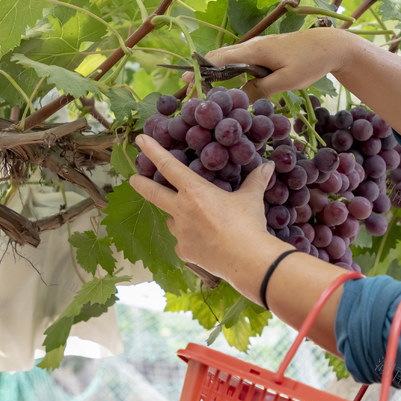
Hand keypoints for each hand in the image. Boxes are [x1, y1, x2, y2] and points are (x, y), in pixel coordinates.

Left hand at [129, 135, 288, 288]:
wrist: (247, 260)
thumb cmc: (248, 225)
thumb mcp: (251, 199)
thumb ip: (255, 180)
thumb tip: (268, 166)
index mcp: (194, 192)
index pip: (168, 166)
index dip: (153, 151)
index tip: (140, 140)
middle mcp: (181, 211)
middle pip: (154, 193)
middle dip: (141, 184)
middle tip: (133, 179)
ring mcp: (180, 233)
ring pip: (172, 220)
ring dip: (178, 216)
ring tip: (197, 219)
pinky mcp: (184, 251)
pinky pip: (182, 241)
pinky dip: (189, 238)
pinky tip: (204, 241)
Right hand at [201, 27, 358, 99]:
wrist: (329, 45)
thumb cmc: (310, 61)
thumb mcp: (286, 81)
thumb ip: (261, 89)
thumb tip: (239, 99)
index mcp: (253, 50)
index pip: (219, 59)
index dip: (201, 72)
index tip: (186, 84)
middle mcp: (250, 46)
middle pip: (218, 58)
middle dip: (201, 74)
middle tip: (187, 93)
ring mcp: (256, 49)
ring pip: (227, 60)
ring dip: (213, 74)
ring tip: (200, 92)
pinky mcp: (263, 54)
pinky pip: (239, 63)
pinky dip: (227, 73)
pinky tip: (224, 87)